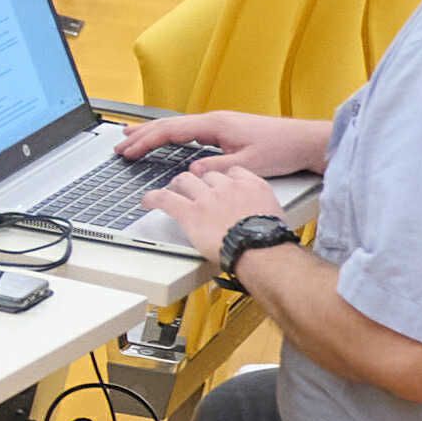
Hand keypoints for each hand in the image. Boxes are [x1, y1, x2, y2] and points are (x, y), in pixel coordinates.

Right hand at [123, 108, 321, 172]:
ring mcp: (220, 124)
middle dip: (142, 135)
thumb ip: (217, 168)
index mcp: (216, 125)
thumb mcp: (248, 164)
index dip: (146, 141)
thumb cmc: (281, 149)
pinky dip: (171, 135)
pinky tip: (167, 140)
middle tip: (121, 145)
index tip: (128, 151)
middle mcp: (215, 121)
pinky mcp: (226, 130)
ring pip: (178, 126)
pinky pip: (189, 130)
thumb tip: (191, 172)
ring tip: (134, 137)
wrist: (304, 141)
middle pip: (170, 125)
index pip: (171, 131)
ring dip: (154, 132)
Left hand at [141, 155, 291, 254]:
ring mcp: (207, 197)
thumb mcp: (274, 214)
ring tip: (173, 191)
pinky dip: (154, 198)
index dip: (222, 178)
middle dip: (200, 181)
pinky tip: (147, 201)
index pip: (232, 171)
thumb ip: (261, 207)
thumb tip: (256, 217)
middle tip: (194, 190)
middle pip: (207, 174)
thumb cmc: (269, 240)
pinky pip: (166, 199)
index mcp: (251, 184)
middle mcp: (227, 186)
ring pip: (185, 180)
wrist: (260, 250)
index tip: (219, 184)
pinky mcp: (190, 212)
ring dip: (178, 185)